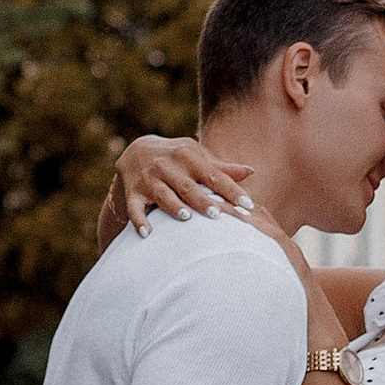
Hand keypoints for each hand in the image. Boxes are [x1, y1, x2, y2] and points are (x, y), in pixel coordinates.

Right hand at [110, 134, 254, 234]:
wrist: (137, 150)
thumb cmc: (178, 158)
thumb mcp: (197, 156)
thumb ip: (222, 168)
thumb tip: (250, 172)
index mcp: (189, 157)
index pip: (214, 175)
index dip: (231, 190)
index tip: (247, 204)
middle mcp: (169, 167)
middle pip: (188, 186)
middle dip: (202, 200)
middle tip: (217, 214)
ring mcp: (150, 179)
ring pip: (163, 194)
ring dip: (173, 206)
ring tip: (186, 217)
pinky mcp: (133, 192)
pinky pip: (134, 208)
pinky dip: (139, 220)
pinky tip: (147, 233)